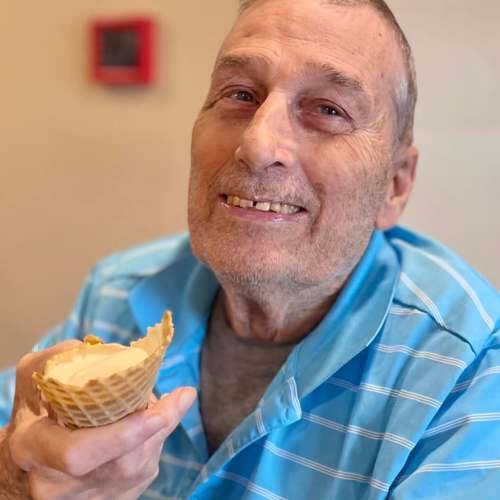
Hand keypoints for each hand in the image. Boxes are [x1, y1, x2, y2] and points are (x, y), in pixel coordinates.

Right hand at [2, 342, 195, 499]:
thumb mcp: (35, 376)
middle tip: (177, 398)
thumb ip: (64, 357)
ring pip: (139, 469)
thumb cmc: (35, 410)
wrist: (27, 463)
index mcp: (33, 448)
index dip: (123, 434)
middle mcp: (55, 485)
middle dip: (155, 428)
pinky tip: (148, 427)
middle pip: (122, 463)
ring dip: (158, 433)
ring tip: (159, 406)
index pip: (78, 452)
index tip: (156, 413)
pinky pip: (143, 476)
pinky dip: (153, 445)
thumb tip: (115, 353)